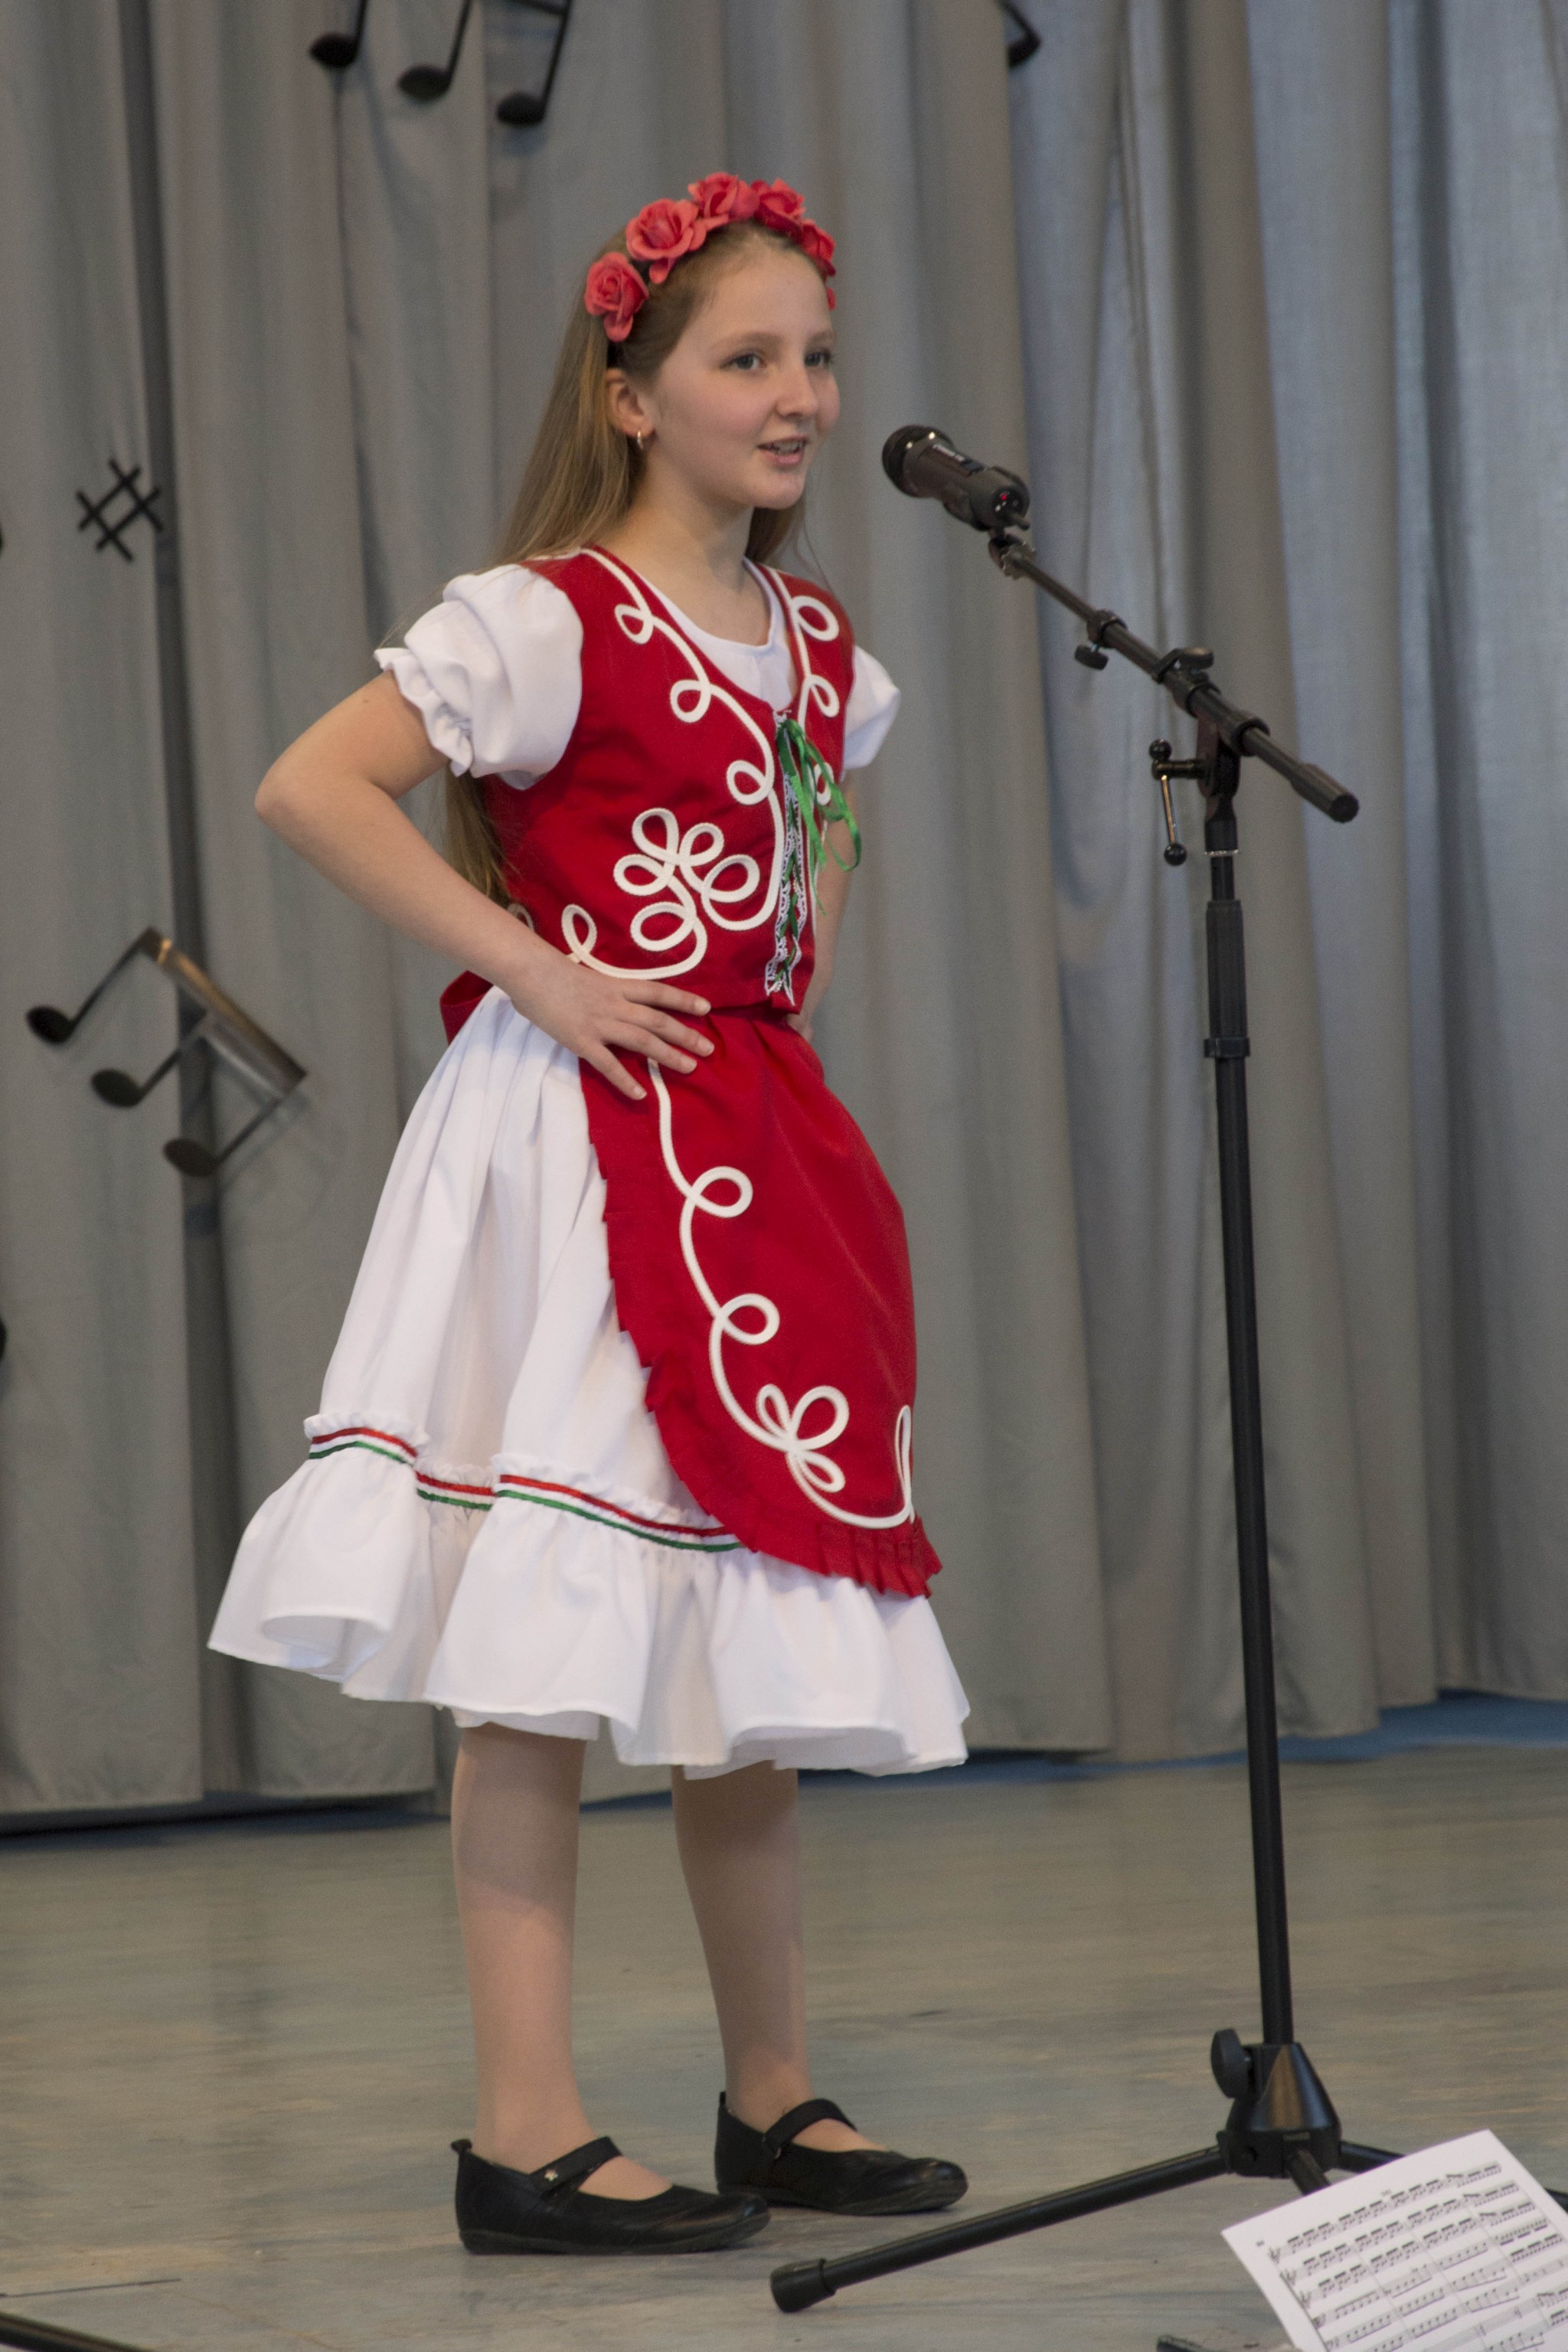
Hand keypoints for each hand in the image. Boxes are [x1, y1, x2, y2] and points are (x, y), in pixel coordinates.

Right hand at [504, 937, 712, 1100]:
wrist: (531, 972)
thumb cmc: (554, 970)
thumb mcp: (589, 975)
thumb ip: (604, 990)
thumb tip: (611, 1000)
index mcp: (617, 985)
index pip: (658, 992)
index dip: (683, 1000)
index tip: (706, 1009)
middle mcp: (615, 1004)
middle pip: (658, 1020)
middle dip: (686, 1035)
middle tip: (708, 1049)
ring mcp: (600, 1024)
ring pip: (643, 1041)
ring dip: (668, 1055)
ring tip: (689, 1068)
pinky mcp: (582, 1041)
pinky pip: (608, 1065)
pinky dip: (625, 1081)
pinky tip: (641, 1094)